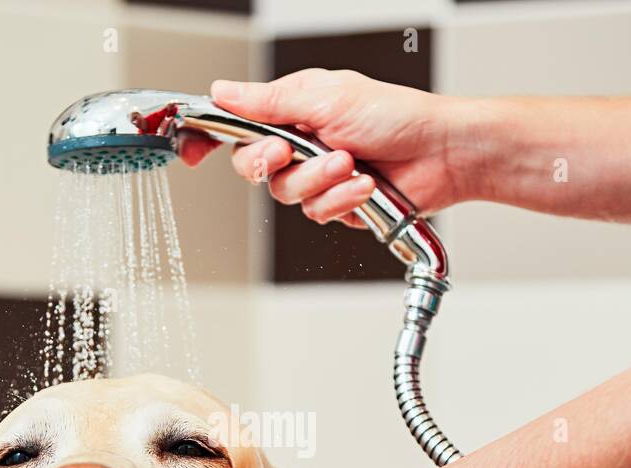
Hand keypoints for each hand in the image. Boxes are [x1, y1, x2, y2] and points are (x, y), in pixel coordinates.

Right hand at [181, 69, 477, 225]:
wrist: (440, 153)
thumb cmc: (396, 114)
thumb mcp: (325, 96)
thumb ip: (268, 100)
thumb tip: (222, 92)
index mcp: (292, 110)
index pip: (236, 124)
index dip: (207, 138)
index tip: (190, 152)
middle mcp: (300, 143)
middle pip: (252, 168)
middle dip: (271, 163)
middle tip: (291, 150)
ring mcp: (318, 176)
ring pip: (286, 196)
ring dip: (319, 181)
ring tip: (351, 164)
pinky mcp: (338, 204)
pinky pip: (318, 213)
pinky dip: (342, 199)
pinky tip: (365, 185)